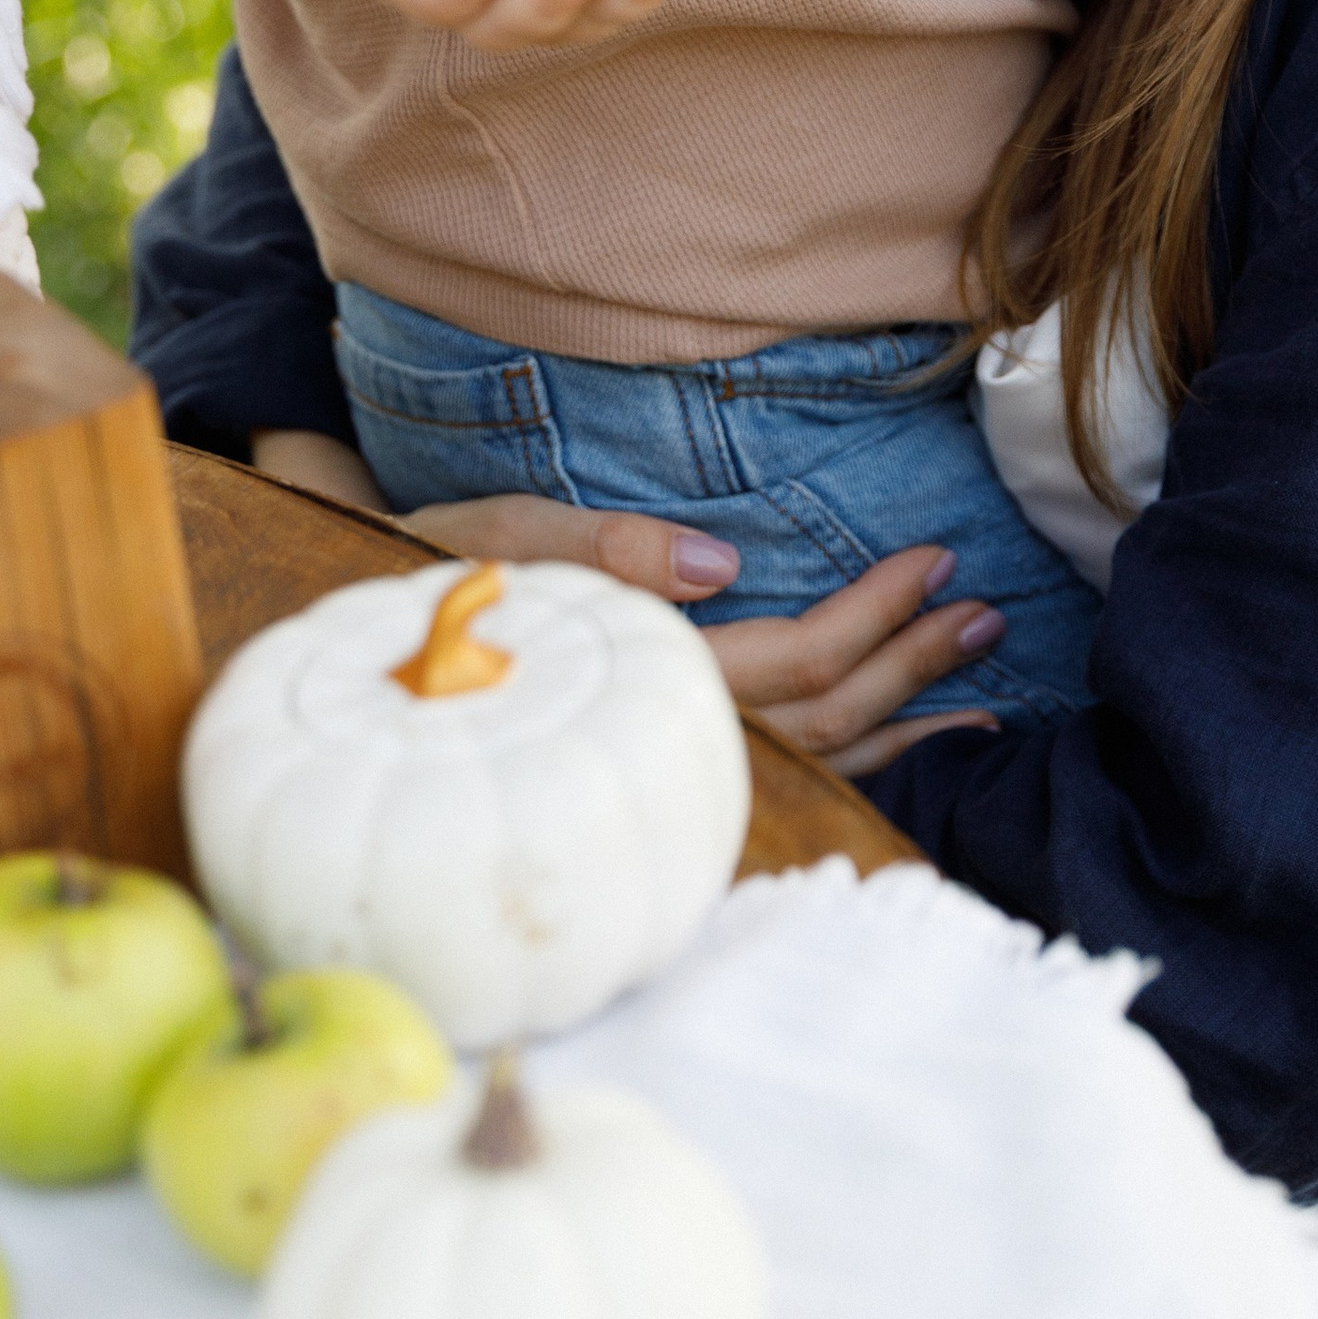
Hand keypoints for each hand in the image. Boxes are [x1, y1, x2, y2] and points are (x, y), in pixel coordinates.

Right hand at [388, 497, 1002, 777]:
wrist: (336, 657)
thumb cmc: (416, 580)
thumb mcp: (495, 538)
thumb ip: (609, 549)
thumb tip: (728, 564)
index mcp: (633, 679)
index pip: (786, 665)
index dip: (868, 619)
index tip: (930, 562)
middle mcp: (657, 740)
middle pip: (822, 724)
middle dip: (912, 667)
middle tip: (981, 614)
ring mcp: (662, 768)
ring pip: (814, 767)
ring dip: (904, 724)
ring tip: (978, 684)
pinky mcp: (657, 769)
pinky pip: (785, 781)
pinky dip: (860, 762)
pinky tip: (908, 742)